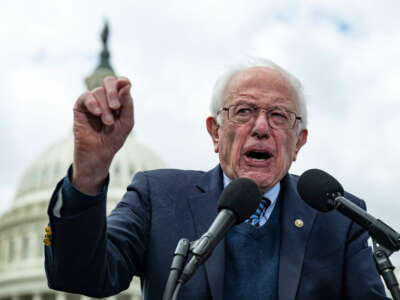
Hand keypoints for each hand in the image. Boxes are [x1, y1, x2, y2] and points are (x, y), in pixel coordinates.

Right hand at [72, 76, 133, 194]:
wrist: (98, 153)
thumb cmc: (114, 138)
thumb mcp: (126, 122)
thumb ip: (127, 104)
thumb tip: (126, 85)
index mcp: (119, 100)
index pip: (122, 83)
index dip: (123, 81)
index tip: (125, 84)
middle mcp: (106, 98)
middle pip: (109, 82)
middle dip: (113, 92)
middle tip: (116, 107)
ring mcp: (93, 101)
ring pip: (99, 92)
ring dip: (105, 108)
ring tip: (107, 123)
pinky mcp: (80, 106)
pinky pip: (86, 96)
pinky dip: (92, 103)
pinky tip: (96, 113)